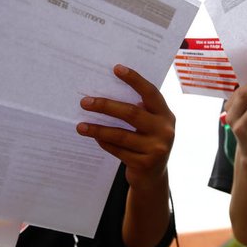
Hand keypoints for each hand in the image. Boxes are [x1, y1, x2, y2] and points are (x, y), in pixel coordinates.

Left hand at [77, 64, 174, 190]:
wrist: (153, 177)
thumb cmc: (147, 143)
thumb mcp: (150, 125)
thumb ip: (139, 110)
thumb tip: (108, 91)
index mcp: (166, 115)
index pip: (151, 93)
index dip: (135, 80)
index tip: (116, 68)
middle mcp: (164, 130)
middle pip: (132, 113)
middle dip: (106, 106)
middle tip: (85, 102)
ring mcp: (156, 149)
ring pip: (121, 135)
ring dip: (98, 129)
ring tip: (80, 126)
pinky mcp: (145, 164)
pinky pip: (118, 150)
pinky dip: (104, 143)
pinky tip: (94, 138)